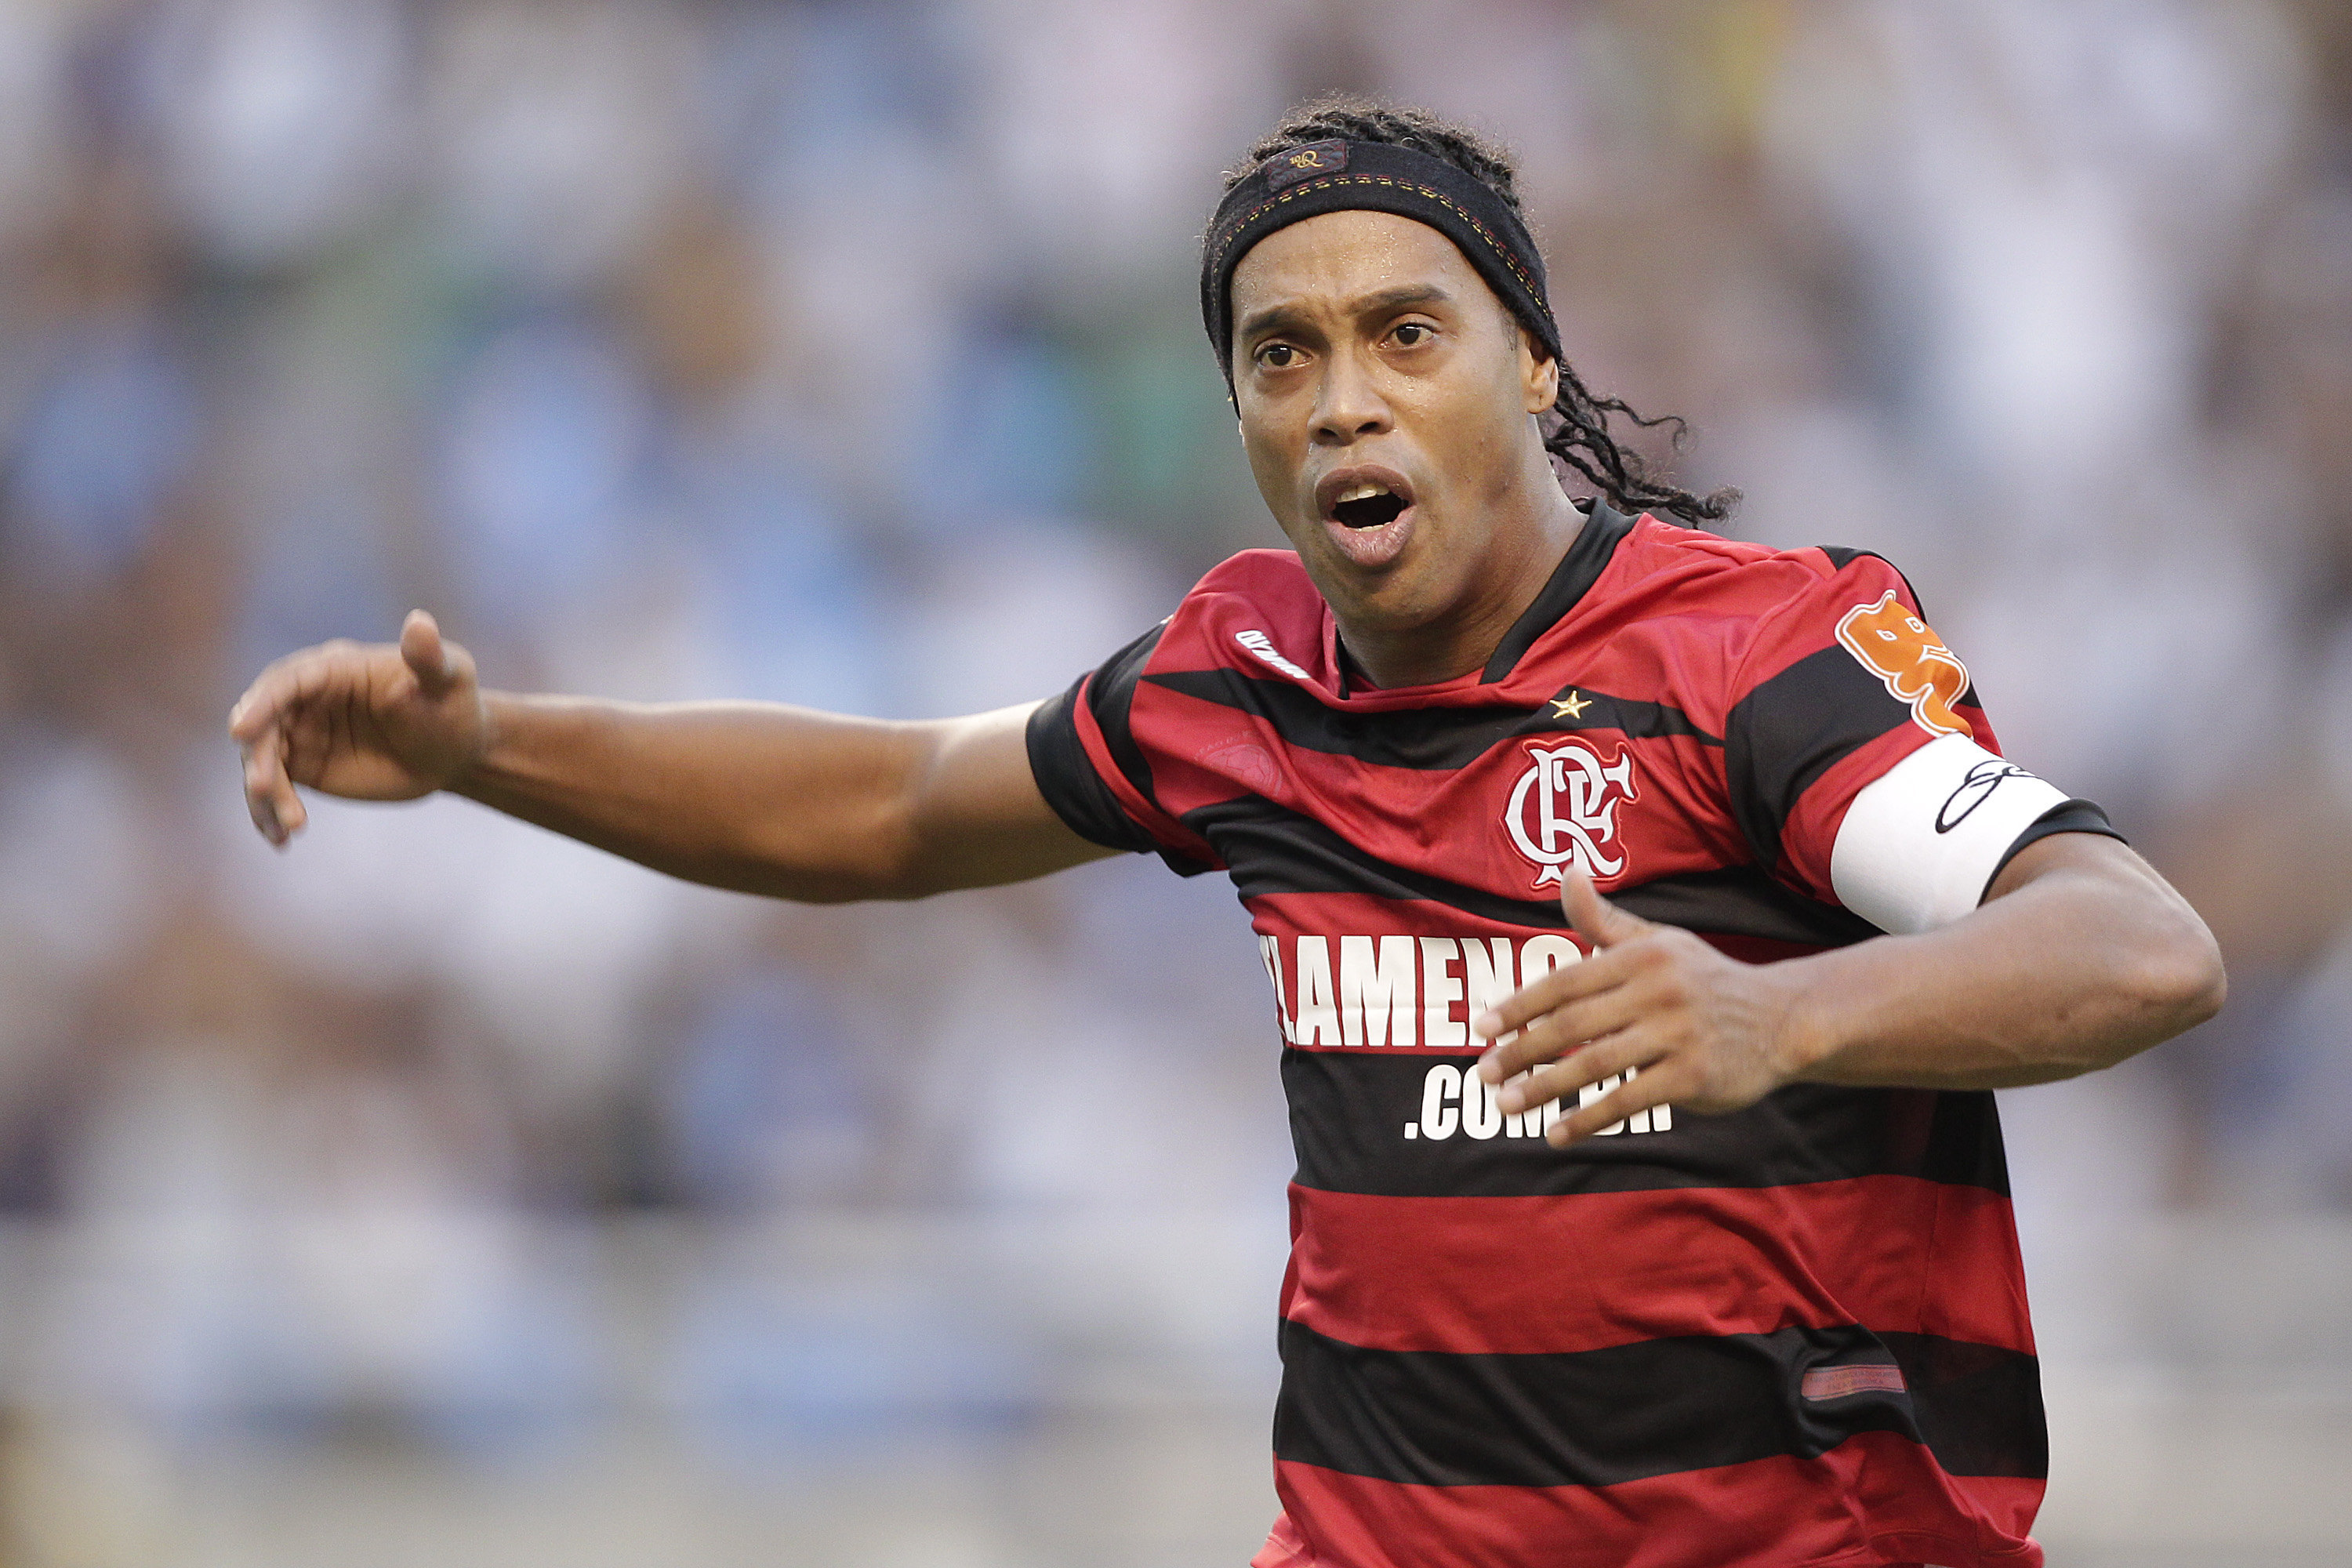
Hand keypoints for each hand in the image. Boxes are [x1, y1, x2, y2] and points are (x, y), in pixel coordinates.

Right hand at [228, 610, 488, 845]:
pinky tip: (280, 839)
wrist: (454, 751)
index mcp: (334, 667)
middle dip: (259, 757)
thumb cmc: (453, 706)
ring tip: (290, 826)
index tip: (240, 731)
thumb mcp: (448, 680)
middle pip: (264, 723)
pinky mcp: (302, 766)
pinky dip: (270, 813)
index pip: (288, 681)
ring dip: (266, 794)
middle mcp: (307, 698)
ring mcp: (301, 732)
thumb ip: (428, 657)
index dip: (262, 703)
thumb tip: (420, 621)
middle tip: (264, 790)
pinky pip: (274, 789)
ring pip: (264, 761)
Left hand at [1472, 873, 1809, 1144]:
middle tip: (1483, 1073)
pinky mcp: (1692, 1075)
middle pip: (1571, 1024)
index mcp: (1640, 955)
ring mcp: (1676, 1033)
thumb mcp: (1657, 941)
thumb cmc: (1703, 980)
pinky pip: (1627, 1099)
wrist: (1781, 1019)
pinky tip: (1557, 1132)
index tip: (1480, 1027)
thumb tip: (1566, 872)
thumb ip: (1603, 919)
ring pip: (1593, 1063)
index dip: (1518, 1005)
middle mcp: (1657, 990)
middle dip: (1519, 1050)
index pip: (1565, 982)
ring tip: (1506, 1104)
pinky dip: (1587, 1117)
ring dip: (1542, 1088)